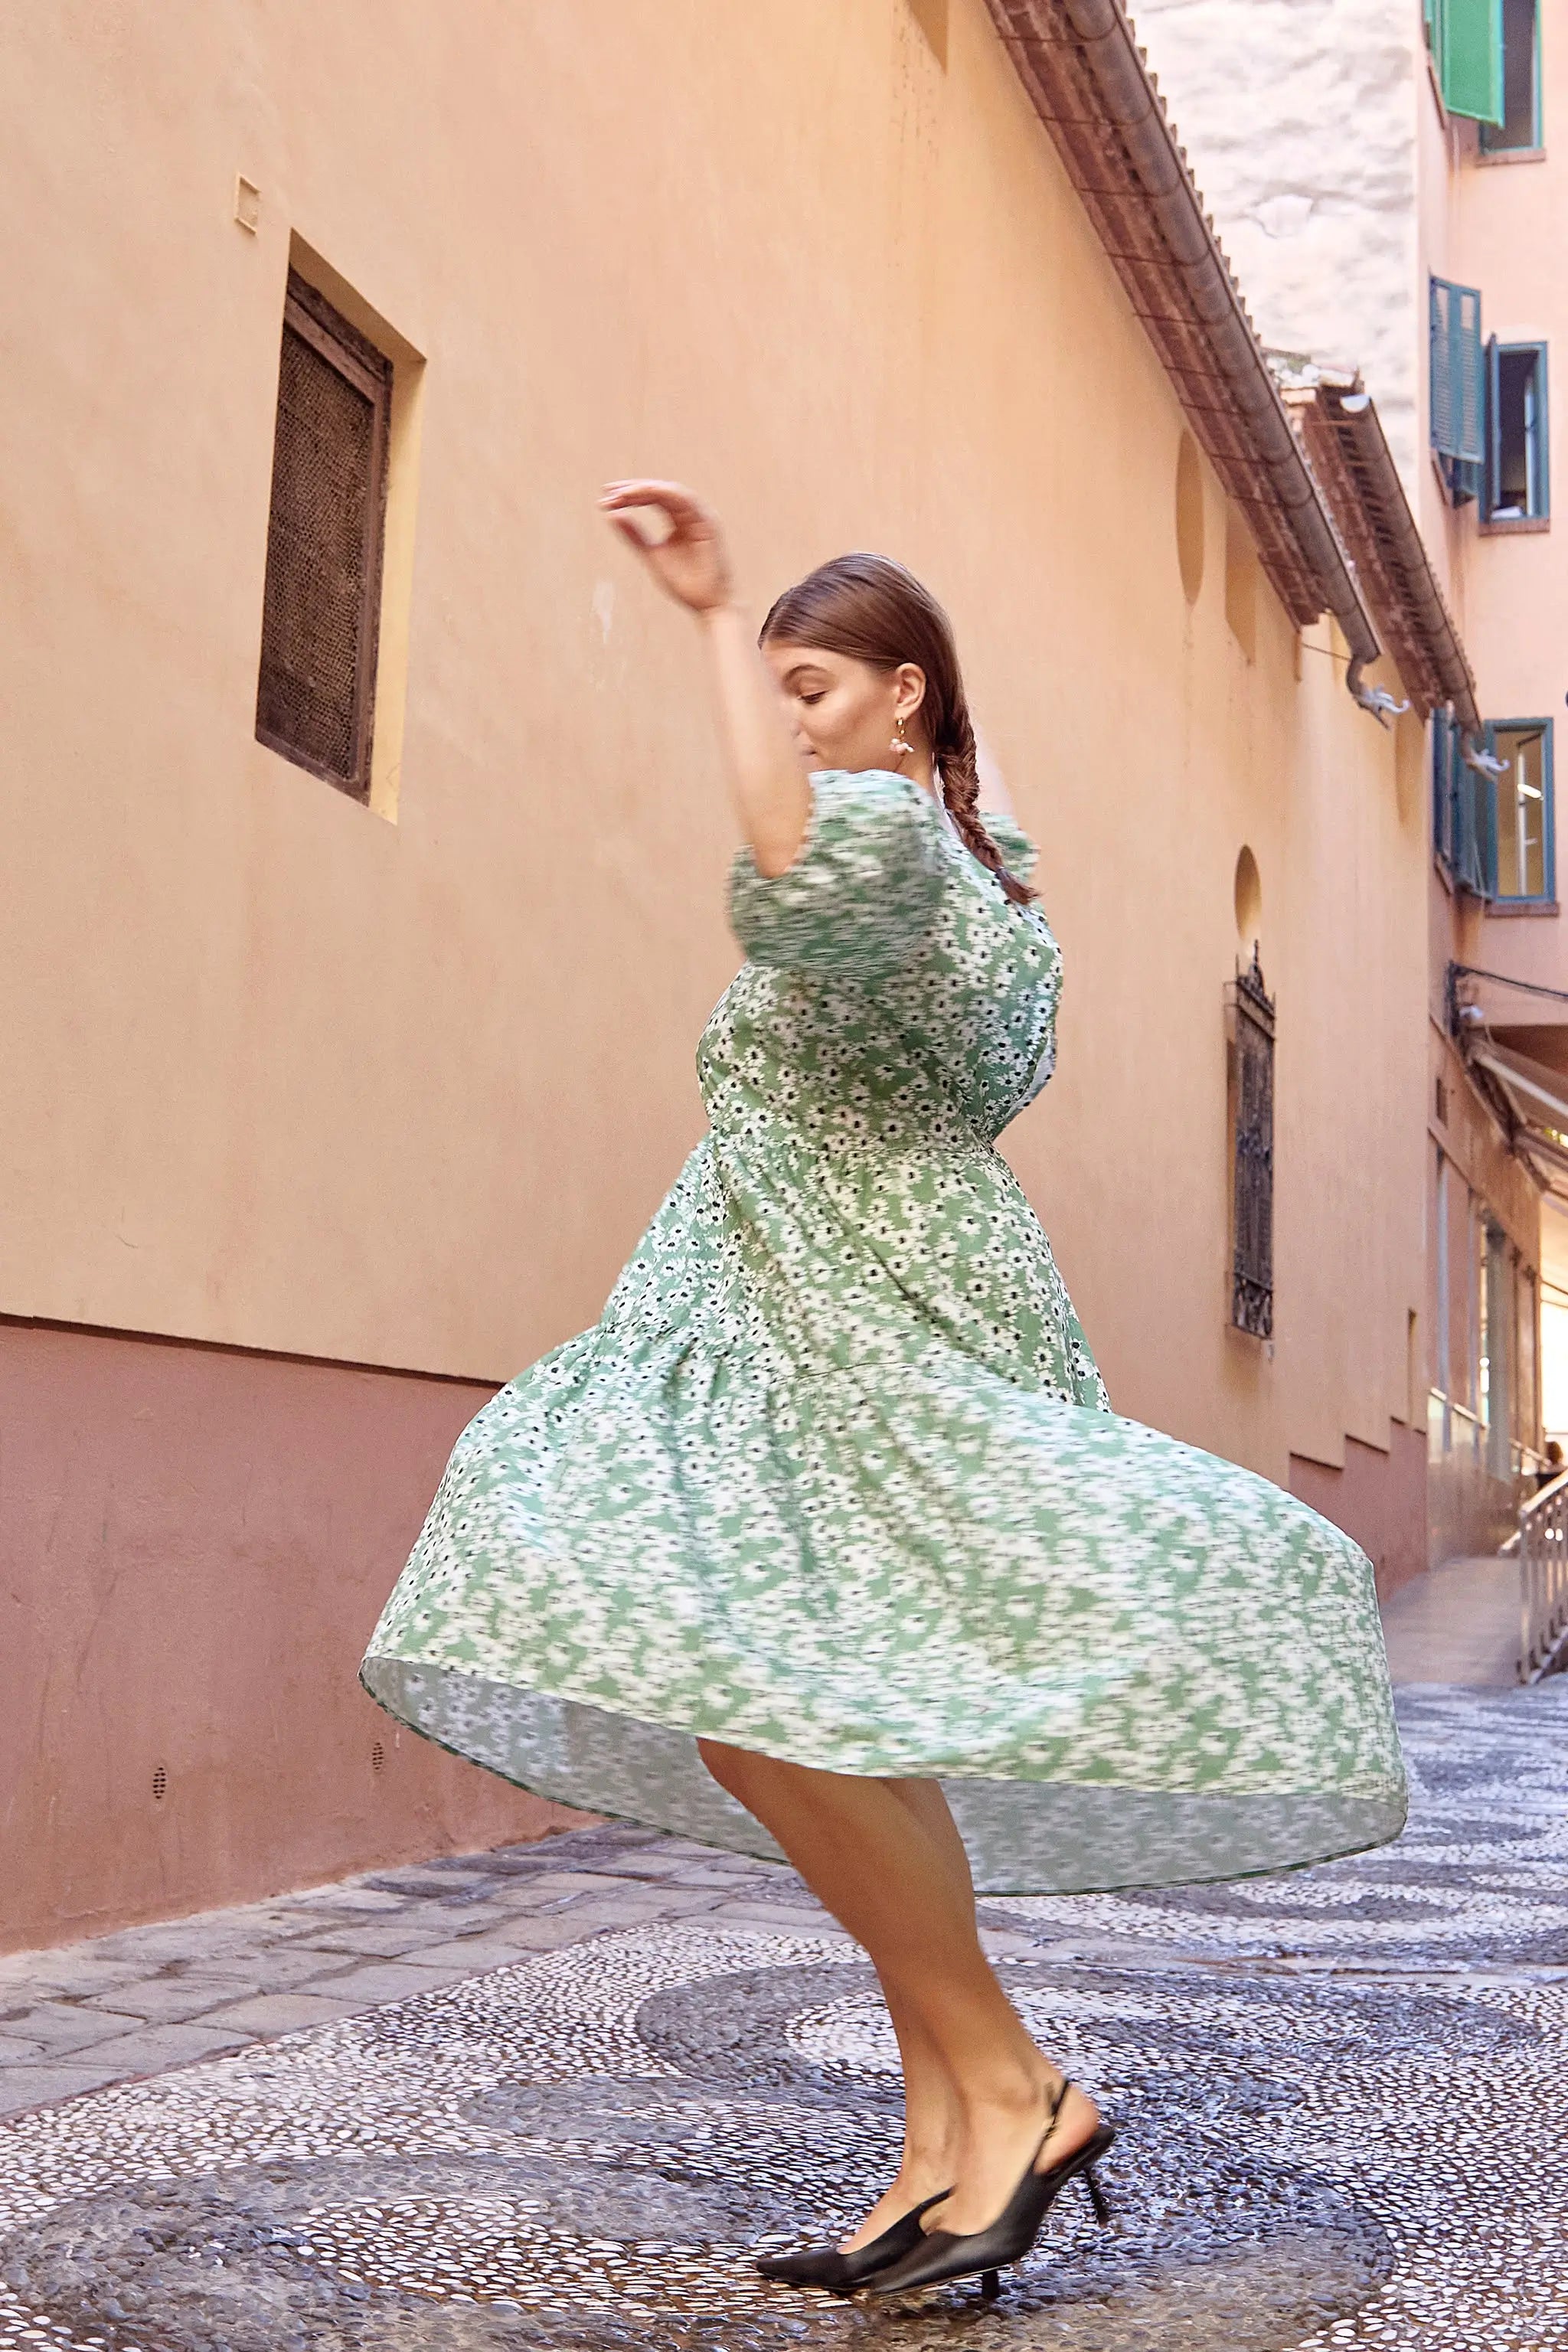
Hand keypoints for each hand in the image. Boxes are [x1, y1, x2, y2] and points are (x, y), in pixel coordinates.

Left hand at [599, 480, 734, 614]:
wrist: (708, 604)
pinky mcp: (708, 522)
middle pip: (658, 491)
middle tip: (608, 494)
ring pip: (671, 491)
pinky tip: (644, 493)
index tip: (604, 498)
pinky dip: (664, 493)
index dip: (628, 495)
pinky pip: (685, 500)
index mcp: (679, 518)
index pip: (651, 498)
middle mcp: (690, 513)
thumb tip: (611, 514)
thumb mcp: (651, 555)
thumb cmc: (684, 583)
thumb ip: (634, 536)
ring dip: (645, 489)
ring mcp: (700, 516)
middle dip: (632, 490)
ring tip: (622, 494)